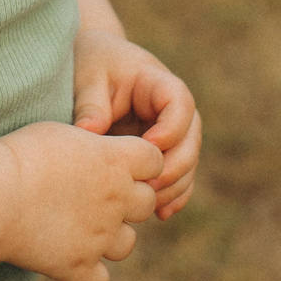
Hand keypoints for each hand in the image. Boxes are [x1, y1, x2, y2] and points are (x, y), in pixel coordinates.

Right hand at [0, 120, 162, 280]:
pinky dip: (86, 276)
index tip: (112, 163)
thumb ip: (89, 144)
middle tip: (92, 195)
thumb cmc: (21, 155)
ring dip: (109, 238)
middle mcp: (117, 199)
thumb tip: (95, 149)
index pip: (154, 162)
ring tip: (77, 228)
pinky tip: (66, 261)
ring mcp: (101, 237)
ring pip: (127, 244)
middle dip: (127, 200)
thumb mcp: (60, 133)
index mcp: (116, 161)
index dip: (138, 163)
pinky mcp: (79, 268)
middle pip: (147, 202)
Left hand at [72, 31, 200, 220]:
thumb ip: (92, 103)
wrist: (96, 66)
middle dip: (173, 167)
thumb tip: (90, 133)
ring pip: (188, 165)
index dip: (170, 129)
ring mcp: (174, 135)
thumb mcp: (89, 77)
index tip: (148, 147)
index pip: (180, 106)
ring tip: (146, 205)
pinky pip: (179, 177)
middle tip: (146, 185)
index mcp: (160, 85)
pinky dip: (173, 196)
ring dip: (173, 187)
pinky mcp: (165, 154)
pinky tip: (159, 215)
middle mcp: (176, 111)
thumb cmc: (93, 66)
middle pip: (191, 141)